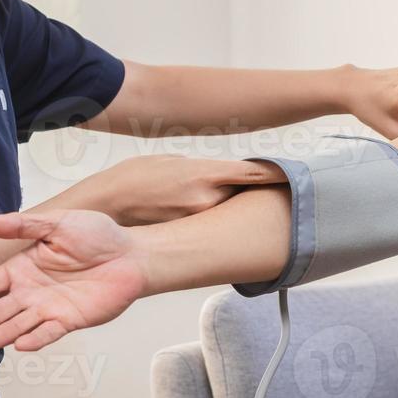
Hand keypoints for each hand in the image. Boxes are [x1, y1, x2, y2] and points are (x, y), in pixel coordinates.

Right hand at [0, 209, 148, 351]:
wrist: (132, 254)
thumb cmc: (96, 235)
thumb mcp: (57, 223)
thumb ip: (22, 225)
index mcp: (24, 266)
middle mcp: (31, 290)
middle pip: (1, 309)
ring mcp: (49, 307)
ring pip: (21, 324)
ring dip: (4, 333)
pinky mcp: (70, 320)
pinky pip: (49, 332)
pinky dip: (36, 339)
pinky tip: (21, 345)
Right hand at [97, 154, 286, 225]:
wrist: (103, 205)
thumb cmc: (132, 177)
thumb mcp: (171, 161)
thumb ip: (201, 169)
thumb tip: (219, 175)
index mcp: (206, 173)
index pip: (254, 173)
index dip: (277, 174)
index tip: (295, 173)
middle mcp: (208, 199)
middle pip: (244, 197)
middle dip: (249, 194)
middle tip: (255, 192)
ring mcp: (198, 221)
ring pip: (225, 214)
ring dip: (225, 209)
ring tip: (209, 205)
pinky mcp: (186, 236)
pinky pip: (207, 228)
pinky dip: (206, 223)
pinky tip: (192, 220)